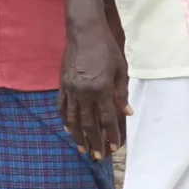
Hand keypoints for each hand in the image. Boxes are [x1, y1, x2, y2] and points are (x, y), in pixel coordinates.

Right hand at [60, 17, 130, 158]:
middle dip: (94, 141)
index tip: (115, 147)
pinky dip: (65, 121)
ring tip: (83, 149)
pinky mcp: (62, 85)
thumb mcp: (121, 70)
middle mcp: (84, 92)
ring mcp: (70, 90)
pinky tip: (68, 130)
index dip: (112, 134)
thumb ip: (121, 93)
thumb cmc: (106, 49)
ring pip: (73, 119)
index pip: (108, 118)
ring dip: (78, 136)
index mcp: (101, 89)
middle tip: (98, 156)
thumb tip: (126, 113)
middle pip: (89, 123)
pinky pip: (62, 108)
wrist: (84, 32)